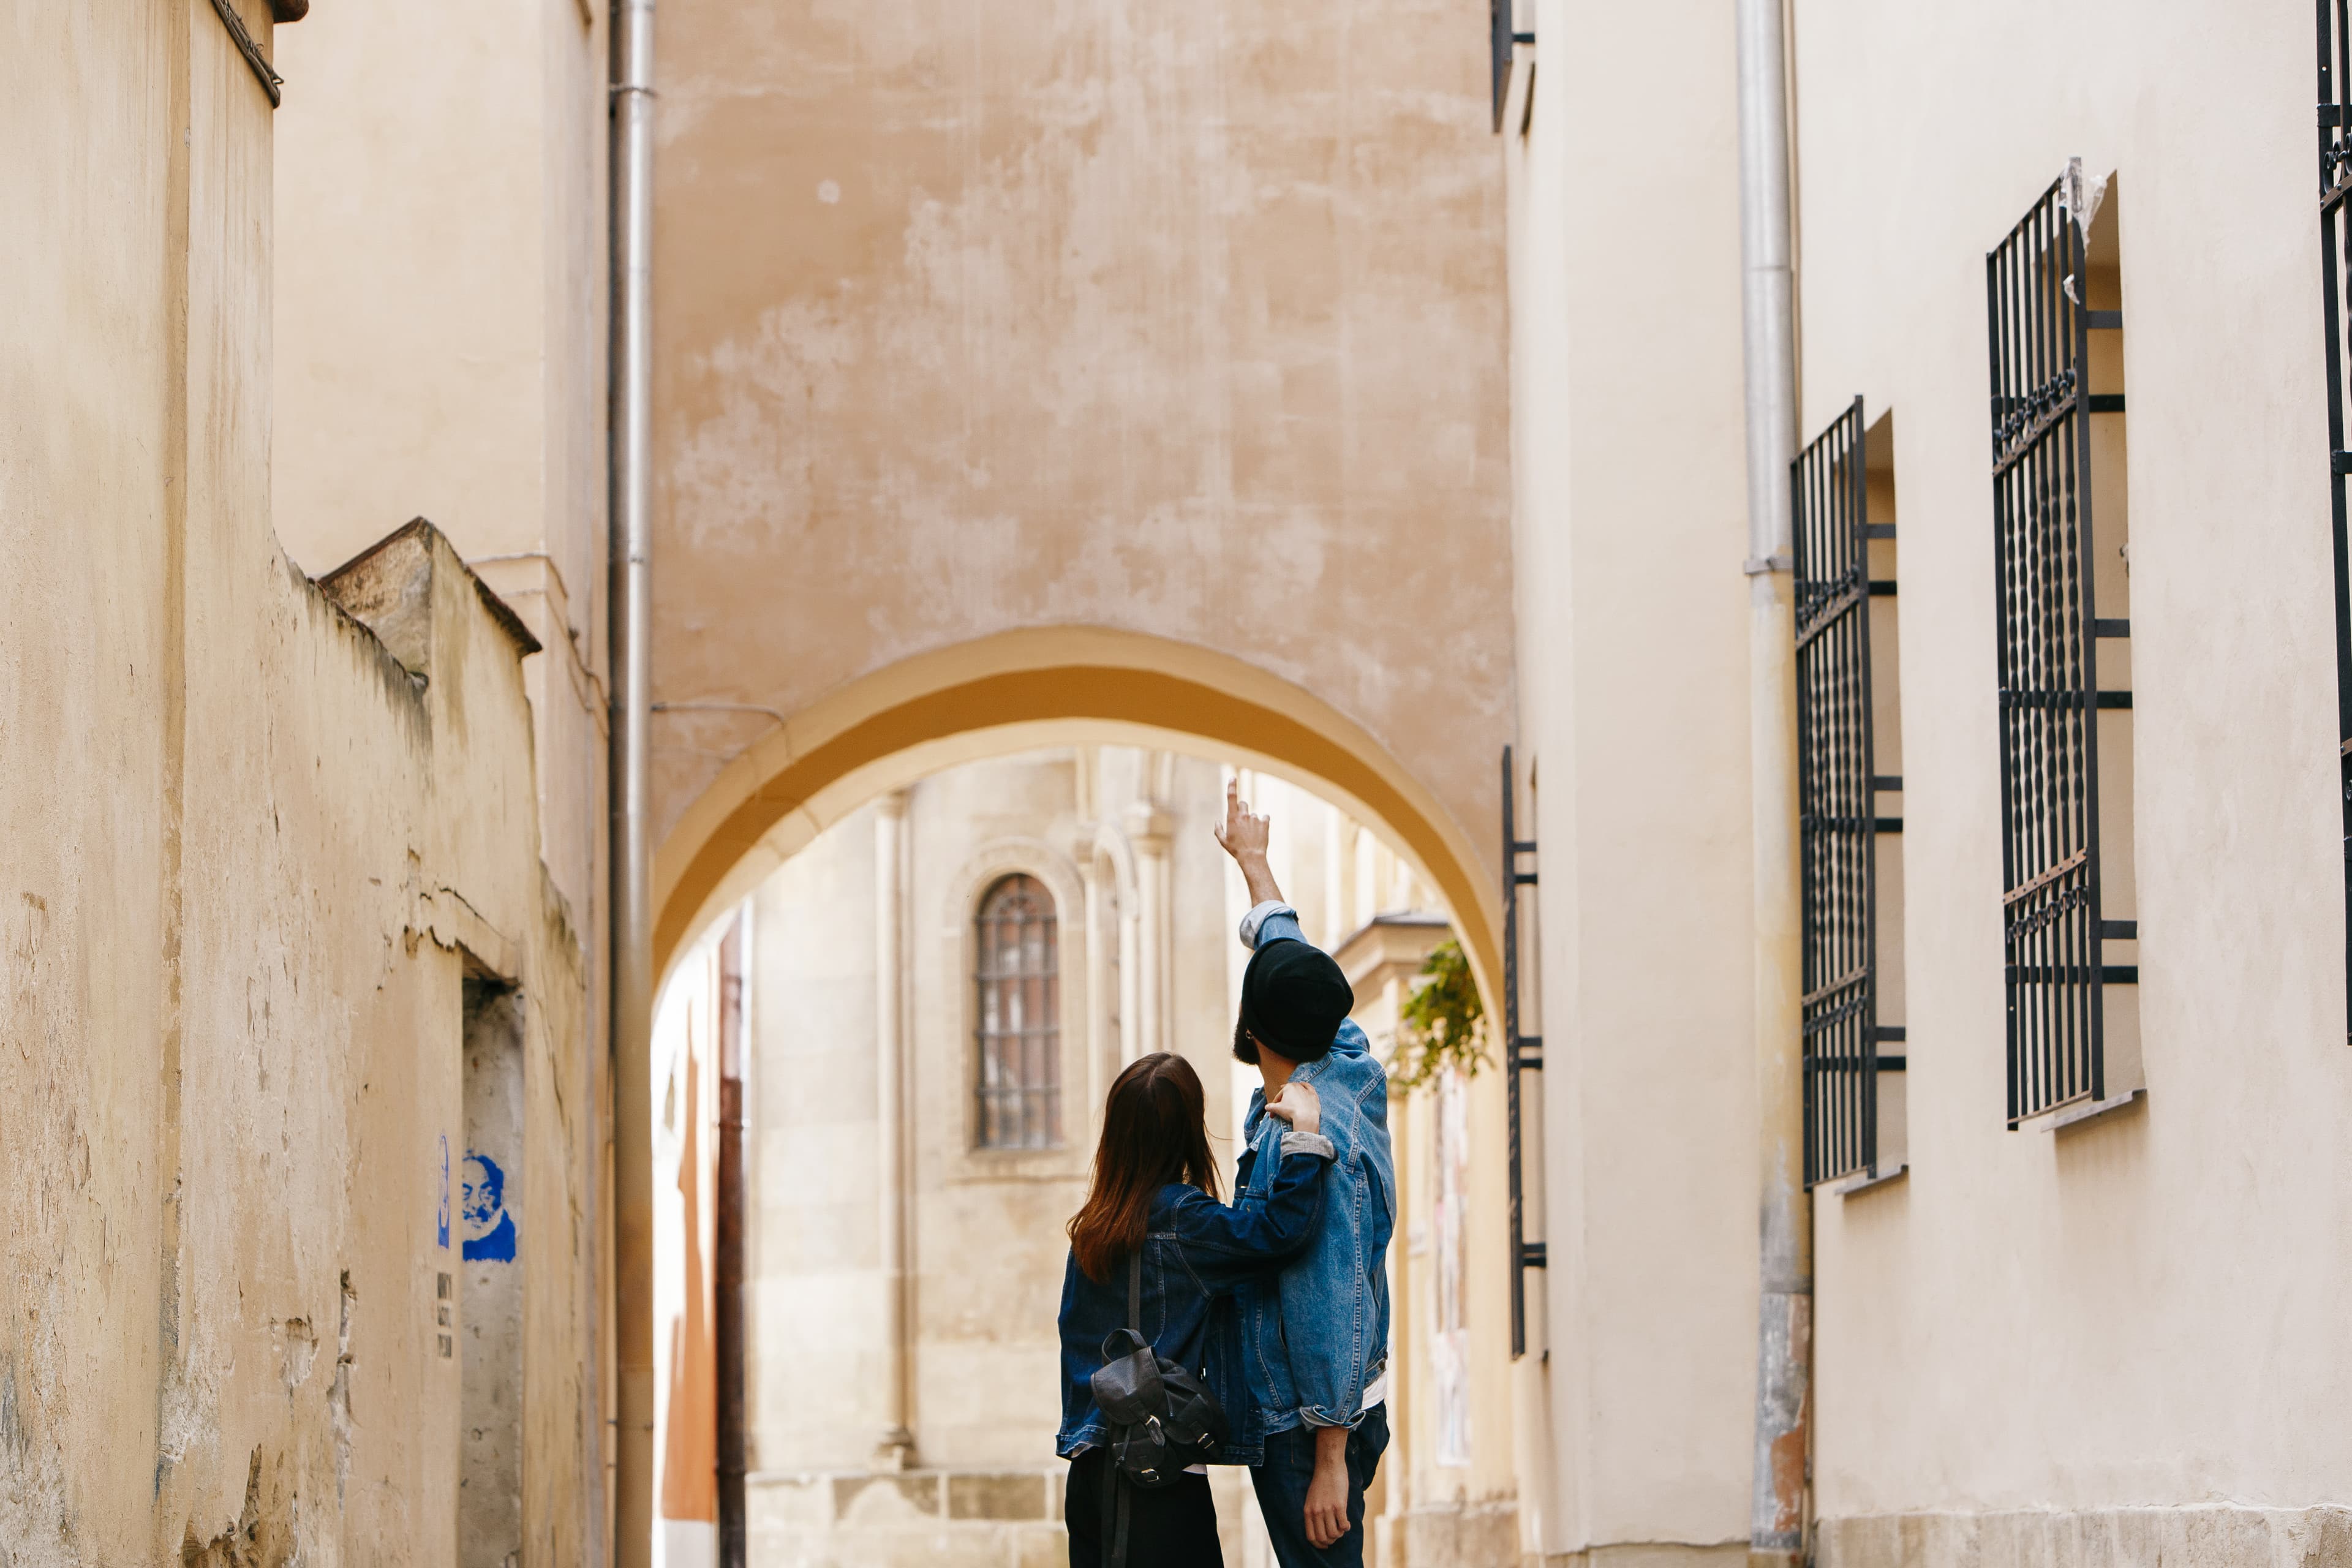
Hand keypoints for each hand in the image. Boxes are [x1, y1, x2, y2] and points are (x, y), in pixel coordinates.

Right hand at [1213, 778, 1270, 863]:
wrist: (1252, 857)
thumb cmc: (1235, 850)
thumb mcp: (1223, 841)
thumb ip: (1218, 830)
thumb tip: (1217, 821)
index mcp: (1232, 817)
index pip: (1231, 797)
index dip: (1232, 786)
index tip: (1233, 777)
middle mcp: (1244, 815)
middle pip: (1243, 804)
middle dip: (1242, 810)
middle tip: (1242, 822)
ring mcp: (1255, 818)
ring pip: (1253, 815)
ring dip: (1252, 821)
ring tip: (1251, 835)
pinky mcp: (1265, 822)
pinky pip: (1264, 818)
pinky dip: (1263, 823)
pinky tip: (1260, 833)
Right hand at [1264, 1080, 1320, 1136]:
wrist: (1306, 1117)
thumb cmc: (1291, 1111)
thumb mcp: (1278, 1109)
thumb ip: (1271, 1107)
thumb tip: (1266, 1107)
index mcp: (1287, 1087)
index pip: (1279, 1097)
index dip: (1274, 1106)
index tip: (1273, 1114)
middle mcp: (1297, 1086)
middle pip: (1288, 1091)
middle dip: (1284, 1096)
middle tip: (1280, 1101)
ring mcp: (1306, 1090)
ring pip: (1299, 1087)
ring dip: (1295, 1089)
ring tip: (1292, 1092)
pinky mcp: (1314, 1095)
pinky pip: (1310, 1088)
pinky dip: (1306, 1087)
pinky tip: (1305, 1087)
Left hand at [1303, 1426, 1350, 1548]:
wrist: (1328, 1466)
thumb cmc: (1321, 1482)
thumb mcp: (1311, 1499)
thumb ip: (1313, 1513)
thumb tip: (1319, 1528)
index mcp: (1308, 1511)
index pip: (1311, 1537)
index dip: (1319, 1544)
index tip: (1326, 1544)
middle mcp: (1316, 1512)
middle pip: (1323, 1538)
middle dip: (1331, 1540)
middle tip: (1336, 1534)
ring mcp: (1327, 1509)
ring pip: (1334, 1534)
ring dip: (1339, 1534)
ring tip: (1342, 1527)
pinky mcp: (1339, 1505)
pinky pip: (1343, 1525)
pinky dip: (1346, 1527)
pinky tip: (1347, 1523)